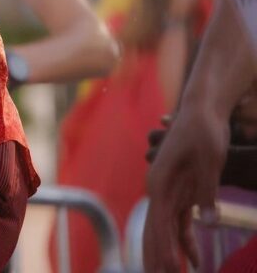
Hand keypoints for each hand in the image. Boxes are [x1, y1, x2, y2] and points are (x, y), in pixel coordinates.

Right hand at [143, 101, 228, 271]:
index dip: (163, 248)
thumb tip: (208, 223)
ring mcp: (171, 191)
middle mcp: (160, 189)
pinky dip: (186, 242)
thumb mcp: (209, 159)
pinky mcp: (183, 192)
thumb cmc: (204, 129)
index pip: (159, 223)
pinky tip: (196, 261)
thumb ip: (207, 191)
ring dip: (170, 254)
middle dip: (157, 258)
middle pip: (156, 230)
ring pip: (167, 230)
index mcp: (160, 181)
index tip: (169, 270)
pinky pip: (181, 223)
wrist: (203, 108)